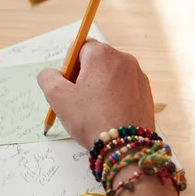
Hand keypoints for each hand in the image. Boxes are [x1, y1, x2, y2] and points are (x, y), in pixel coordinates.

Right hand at [37, 39, 154, 148]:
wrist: (125, 147)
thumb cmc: (90, 119)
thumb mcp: (58, 97)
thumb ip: (47, 78)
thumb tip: (51, 74)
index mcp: (102, 54)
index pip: (79, 48)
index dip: (69, 66)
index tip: (69, 86)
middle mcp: (124, 59)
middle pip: (96, 61)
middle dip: (84, 77)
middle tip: (78, 101)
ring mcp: (138, 76)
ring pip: (110, 76)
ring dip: (99, 88)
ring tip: (94, 112)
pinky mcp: (146, 93)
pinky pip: (124, 89)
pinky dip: (114, 98)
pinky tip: (109, 116)